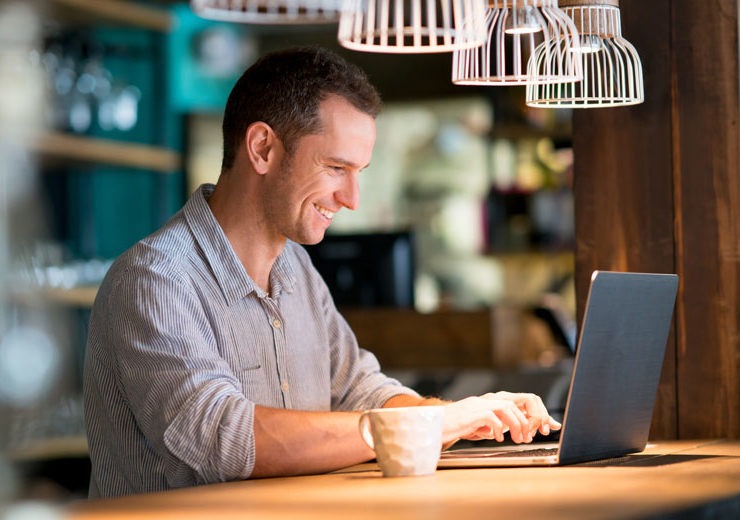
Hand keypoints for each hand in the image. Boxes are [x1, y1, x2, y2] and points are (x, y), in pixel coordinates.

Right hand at [441, 392, 560, 445]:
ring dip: (518, 424)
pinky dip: (499, 428)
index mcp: (491, 401)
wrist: (433, 425)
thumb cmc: (455, 427)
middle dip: (532, 417)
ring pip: (509, 407)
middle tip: (533, 435)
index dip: (538, 412)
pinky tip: (497, 438)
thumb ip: (495, 425)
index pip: (522, 400)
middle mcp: (487, 399)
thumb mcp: (480, 425)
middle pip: (520, 400)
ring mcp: (480, 404)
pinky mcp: (472, 413)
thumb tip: (512, 431)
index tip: (549, 426)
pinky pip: (493, 417)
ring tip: (518, 439)